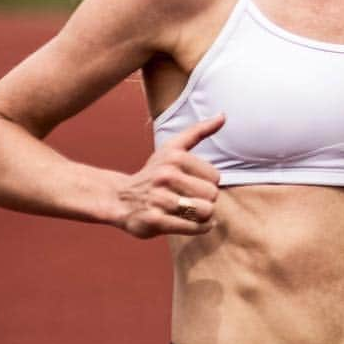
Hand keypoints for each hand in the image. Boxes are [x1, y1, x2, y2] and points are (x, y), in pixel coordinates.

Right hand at [116, 115, 223, 237]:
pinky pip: (192, 228)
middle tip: (191, 199)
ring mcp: (159, 199)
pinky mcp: (155, 220)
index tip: (194, 184)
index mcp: (174, 157)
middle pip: (212, 195)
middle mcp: (166, 175)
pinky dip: (199, 228)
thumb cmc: (153, 173)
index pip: (215, 177)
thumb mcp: (172, 148)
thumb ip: (198, 131)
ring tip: (191, 211)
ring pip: (204, 211)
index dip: (208, 184)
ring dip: (202, 215)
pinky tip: (195, 224)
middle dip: (206, 200)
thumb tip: (223, 115)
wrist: (120, 198)